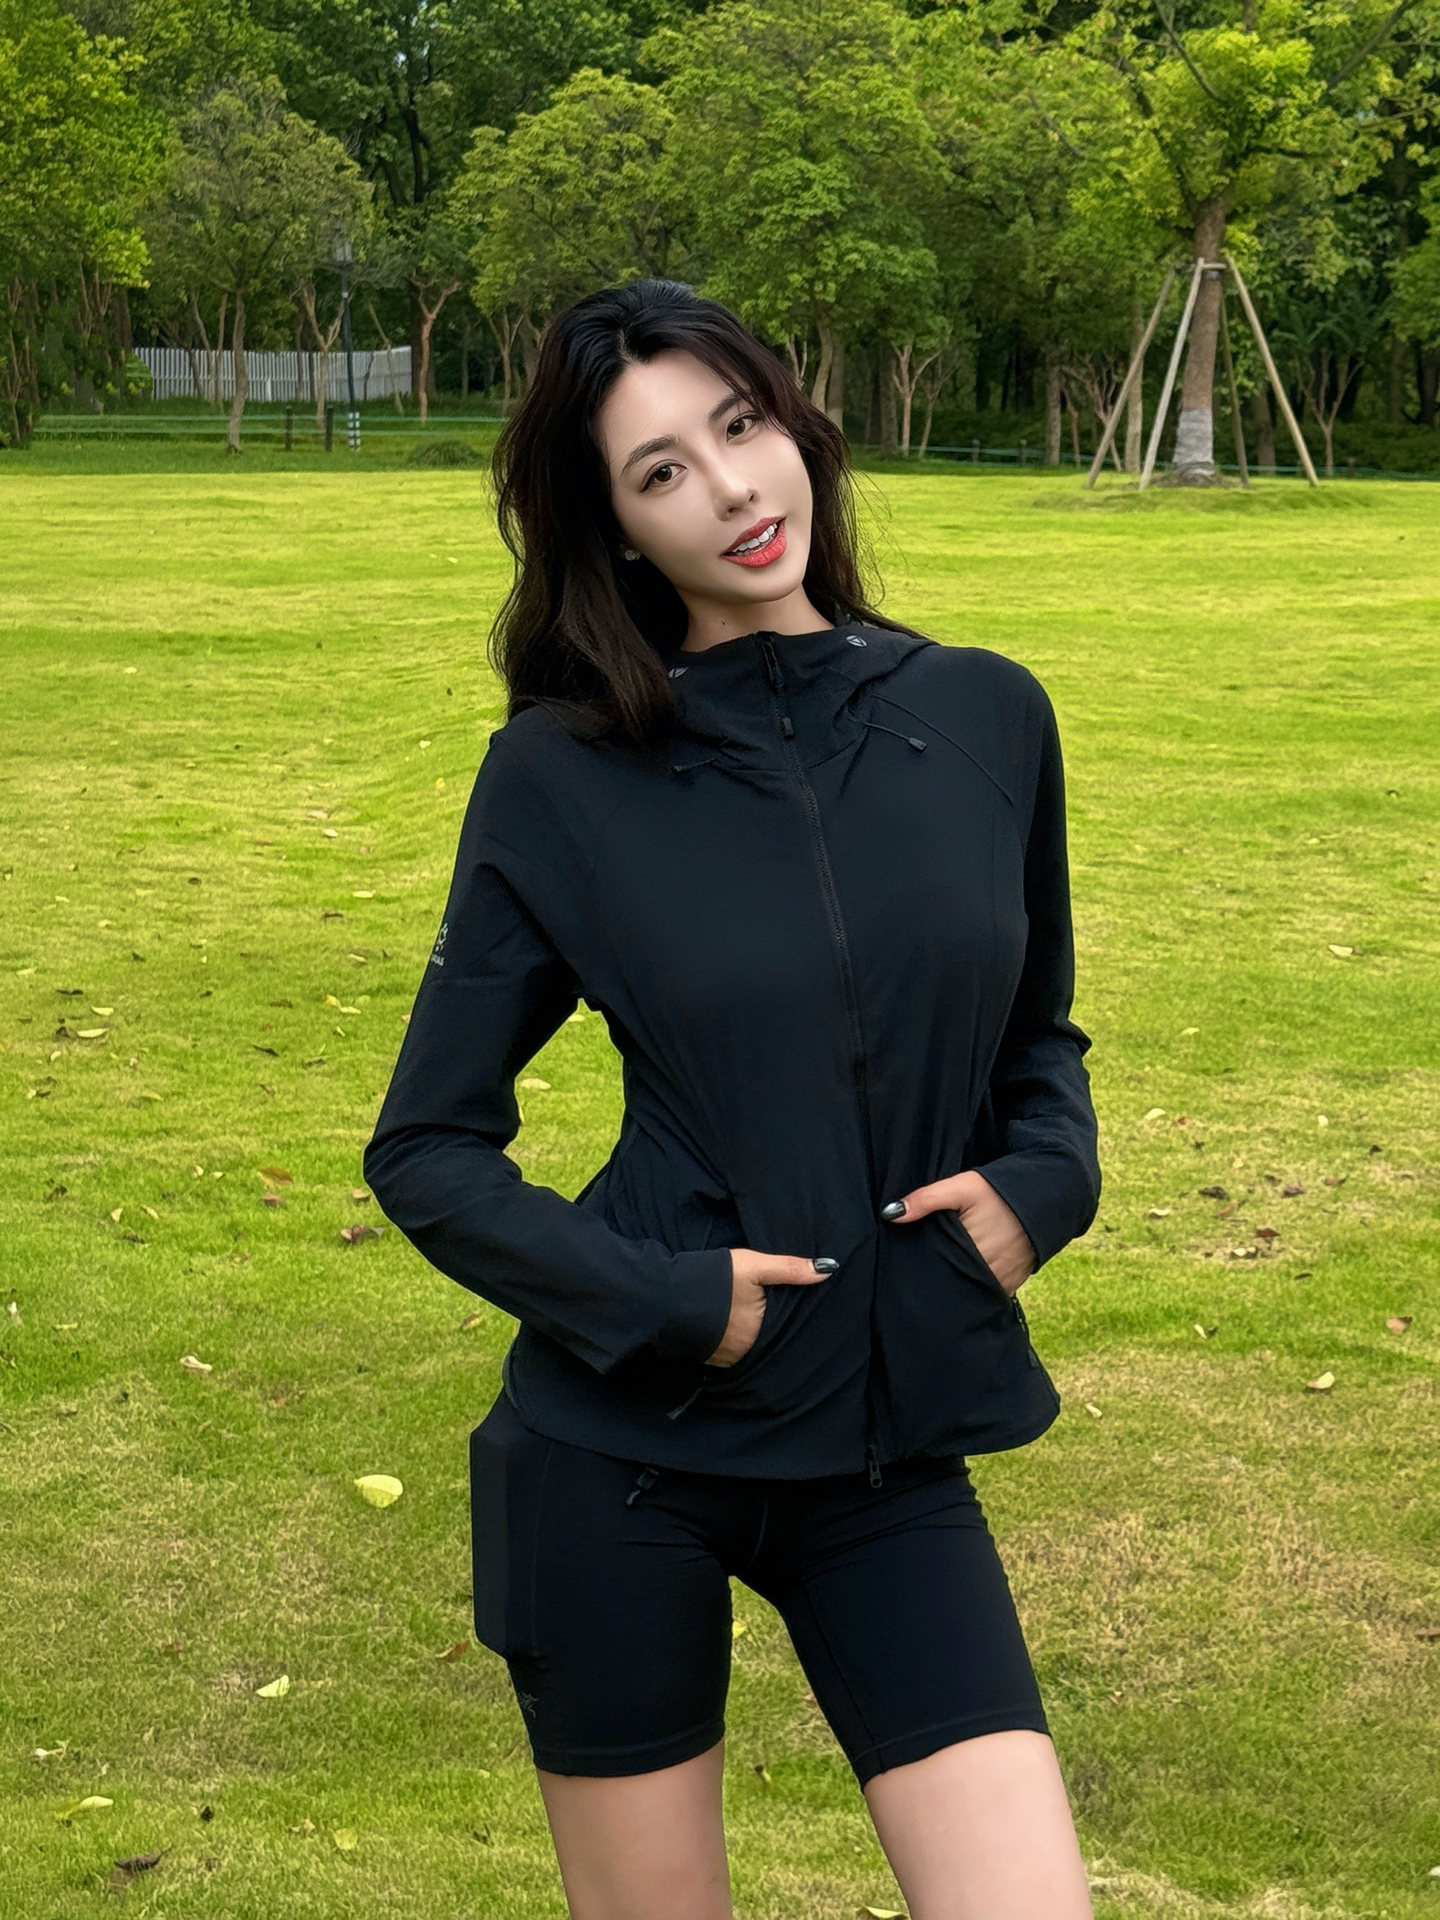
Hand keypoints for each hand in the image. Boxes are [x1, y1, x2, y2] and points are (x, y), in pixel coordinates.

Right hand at [705, 1247, 835, 1366]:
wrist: (665, 1294)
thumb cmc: (715, 1278)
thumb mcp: (754, 1266)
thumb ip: (790, 1269)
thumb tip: (829, 1268)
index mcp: (761, 1334)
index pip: (785, 1329)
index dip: (789, 1319)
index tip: (792, 1309)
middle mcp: (746, 1353)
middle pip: (767, 1339)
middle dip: (770, 1329)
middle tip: (770, 1311)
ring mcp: (725, 1358)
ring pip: (749, 1347)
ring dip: (752, 1336)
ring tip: (750, 1318)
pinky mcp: (708, 1357)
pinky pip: (730, 1350)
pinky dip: (734, 1340)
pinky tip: (732, 1326)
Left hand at [882, 1172, 1035, 1294]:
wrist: (1046, 1199)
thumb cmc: (1000, 1191)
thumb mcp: (963, 1187)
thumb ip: (927, 1199)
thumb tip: (890, 1214)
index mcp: (969, 1252)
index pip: (936, 1269)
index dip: (922, 1267)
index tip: (908, 1263)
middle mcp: (986, 1273)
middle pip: (951, 1282)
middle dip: (937, 1277)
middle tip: (922, 1269)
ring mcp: (1000, 1283)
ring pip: (968, 1290)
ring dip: (956, 1283)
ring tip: (941, 1274)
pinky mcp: (1011, 1286)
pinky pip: (986, 1292)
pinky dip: (975, 1286)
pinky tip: (963, 1277)